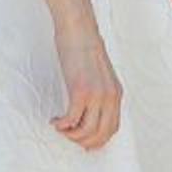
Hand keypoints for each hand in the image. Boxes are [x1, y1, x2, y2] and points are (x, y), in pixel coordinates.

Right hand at [52, 23, 122, 150]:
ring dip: (71, 135)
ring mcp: (96, 95)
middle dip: (84, 142)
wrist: (79, 29)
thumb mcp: (99, 74)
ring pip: (87, 130)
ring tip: (61, 128)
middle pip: (101, 133)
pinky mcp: (80, 90)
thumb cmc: (84, 47)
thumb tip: (88, 109)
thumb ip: (99, 91)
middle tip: (69, 137)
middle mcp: (110, 97)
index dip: (98, 140)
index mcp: (116, 93)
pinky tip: (55, 120)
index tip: (84, 142)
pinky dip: (62, 124)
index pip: (112, 128)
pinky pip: (72, 119)